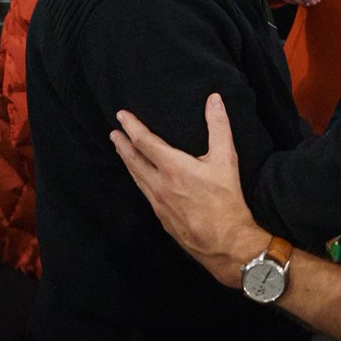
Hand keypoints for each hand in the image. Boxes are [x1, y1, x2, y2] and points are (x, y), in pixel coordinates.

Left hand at [110, 93, 268, 286]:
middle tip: (113, 133)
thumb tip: (214, 99)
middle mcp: (159, 184)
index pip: (144, 141)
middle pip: (133, 160)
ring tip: (121, 152)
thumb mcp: (226, 159)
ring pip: (136, 178)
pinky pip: (144, 192)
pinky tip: (141, 179)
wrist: (224, 241)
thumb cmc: (226, 199)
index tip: (121, 116)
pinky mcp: (162, 217)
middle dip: (122, 144)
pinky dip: (138, 179)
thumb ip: (219, 126)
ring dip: (127, 162)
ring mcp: (158, 202)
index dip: (132, 126)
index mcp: (173, 167)